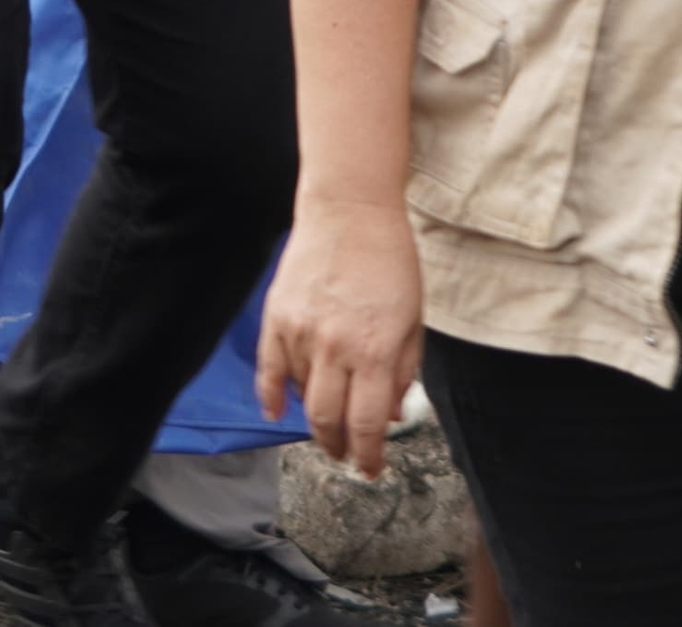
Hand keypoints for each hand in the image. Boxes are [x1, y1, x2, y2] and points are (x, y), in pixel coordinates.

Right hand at [256, 199, 427, 478]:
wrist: (350, 210)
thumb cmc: (389, 261)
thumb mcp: (413, 320)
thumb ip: (401, 372)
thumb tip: (390, 415)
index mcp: (374, 350)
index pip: (368, 425)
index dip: (369, 457)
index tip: (371, 470)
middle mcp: (335, 347)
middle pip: (329, 421)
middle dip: (339, 448)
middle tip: (346, 455)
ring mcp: (301, 332)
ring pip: (301, 396)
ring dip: (314, 416)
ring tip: (327, 420)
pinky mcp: (276, 317)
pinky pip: (268, 370)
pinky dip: (271, 396)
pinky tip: (276, 412)